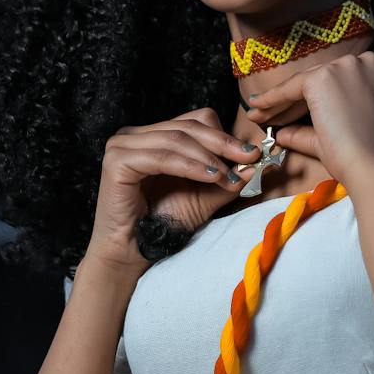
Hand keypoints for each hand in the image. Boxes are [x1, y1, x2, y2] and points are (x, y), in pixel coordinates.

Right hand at [84, 108, 263, 279]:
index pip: (195, 120)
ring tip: (226, 174)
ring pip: (176, 139)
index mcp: (153, 136)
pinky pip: (161, 157)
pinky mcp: (117, 161)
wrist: (134, 252)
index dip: (224, 135)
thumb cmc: (163, 223)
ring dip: (207, 156)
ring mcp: (122, 145)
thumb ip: (226, 179)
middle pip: (188, 126)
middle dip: (222, 143)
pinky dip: (189, 166)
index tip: (250, 154)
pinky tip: (209, 176)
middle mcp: (135, 135)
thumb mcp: (203, 197)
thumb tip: (256, 164)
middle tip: (248, 157)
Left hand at [244, 51, 373, 192]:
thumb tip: (282, 133)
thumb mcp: (338, 133)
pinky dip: (272, 100)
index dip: (306, 100)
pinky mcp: (323, 77)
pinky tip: (258, 110)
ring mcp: (343, 67)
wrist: (371, 166)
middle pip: (316, 82)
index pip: (333, 84)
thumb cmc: (362, 155)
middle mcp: (362, 63)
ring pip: (302, 84)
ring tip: (259, 117)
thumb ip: (308, 130)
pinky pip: (290, 88)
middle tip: (266, 117)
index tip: (287, 111)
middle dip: (290, 102)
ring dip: (279, 103)